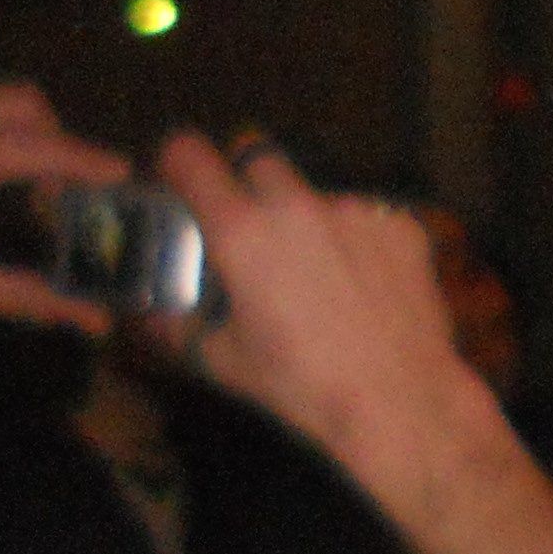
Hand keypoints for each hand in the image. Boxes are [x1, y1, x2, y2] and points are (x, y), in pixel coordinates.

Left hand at [0, 85, 130, 324]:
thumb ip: (35, 300)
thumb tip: (100, 322)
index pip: (9, 152)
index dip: (70, 157)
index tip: (116, 171)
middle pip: (18, 110)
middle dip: (60, 145)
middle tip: (68, 192)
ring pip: (9, 99)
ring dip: (42, 135)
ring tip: (40, 184)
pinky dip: (19, 129)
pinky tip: (16, 167)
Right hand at [149, 133, 490, 500]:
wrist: (399, 398)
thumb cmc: (302, 385)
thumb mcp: (225, 361)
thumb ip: (179, 327)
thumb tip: (151, 314)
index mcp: (241, 231)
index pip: (189, 155)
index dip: (177, 161)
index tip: (180, 178)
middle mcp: (295, 204)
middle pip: (256, 155)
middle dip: (245, 180)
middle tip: (252, 225)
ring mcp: (354, 208)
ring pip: (315, 191)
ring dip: (306, 216)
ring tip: (320, 270)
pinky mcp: (401, 223)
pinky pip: (366, 216)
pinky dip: (357, 239)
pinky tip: (367, 283)